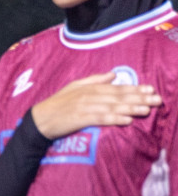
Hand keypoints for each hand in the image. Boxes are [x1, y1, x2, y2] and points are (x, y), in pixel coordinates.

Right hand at [31, 73, 160, 139]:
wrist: (39, 119)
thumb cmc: (57, 104)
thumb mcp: (74, 87)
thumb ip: (94, 80)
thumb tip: (113, 75)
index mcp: (90, 88)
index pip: (117, 88)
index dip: (135, 88)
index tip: (151, 89)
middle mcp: (89, 95)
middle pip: (118, 96)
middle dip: (139, 98)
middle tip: (157, 100)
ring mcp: (85, 107)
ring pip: (112, 107)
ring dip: (131, 108)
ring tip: (147, 109)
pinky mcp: (80, 119)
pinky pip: (100, 118)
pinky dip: (114, 119)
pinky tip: (127, 120)